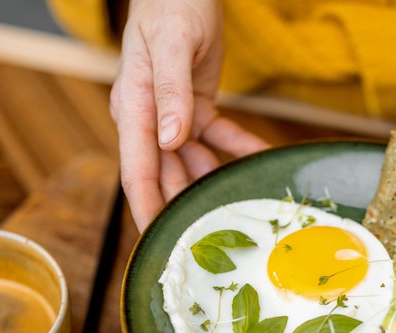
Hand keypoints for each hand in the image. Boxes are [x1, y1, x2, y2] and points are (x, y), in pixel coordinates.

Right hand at [110, 0, 269, 230]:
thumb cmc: (170, 7)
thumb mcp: (171, 46)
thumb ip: (171, 92)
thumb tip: (169, 139)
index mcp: (133, 109)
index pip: (136, 170)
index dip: (148, 210)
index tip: (159, 246)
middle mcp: (148, 119)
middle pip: (165, 176)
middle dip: (185, 208)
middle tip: (212, 244)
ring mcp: (171, 117)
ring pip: (192, 163)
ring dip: (215, 184)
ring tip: (243, 209)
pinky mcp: (195, 108)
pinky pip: (218, 137)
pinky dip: (239, 148)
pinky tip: (261, 160)